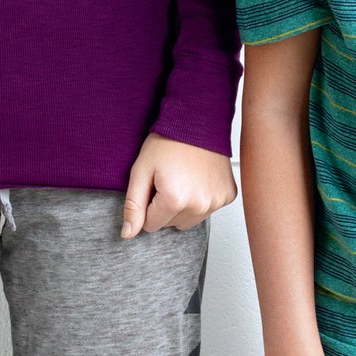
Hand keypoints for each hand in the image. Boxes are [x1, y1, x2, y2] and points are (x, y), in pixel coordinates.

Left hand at [121, 134, 235, 236]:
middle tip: (168, 179)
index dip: (148, 206)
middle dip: (165, 207)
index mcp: (174, 200)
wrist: (199, 120)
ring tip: (183, 179)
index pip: (151, 226)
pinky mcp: (227, 196)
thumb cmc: (168, 142)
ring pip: (189, 220)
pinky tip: (198, 178)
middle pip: (171, 224)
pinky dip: (201, 199)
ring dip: (183, 206)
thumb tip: (128, 235)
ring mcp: (216, 202)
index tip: (153, 185)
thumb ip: (133, 206)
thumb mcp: (141, 171)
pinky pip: (207, 210)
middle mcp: (198, 205)